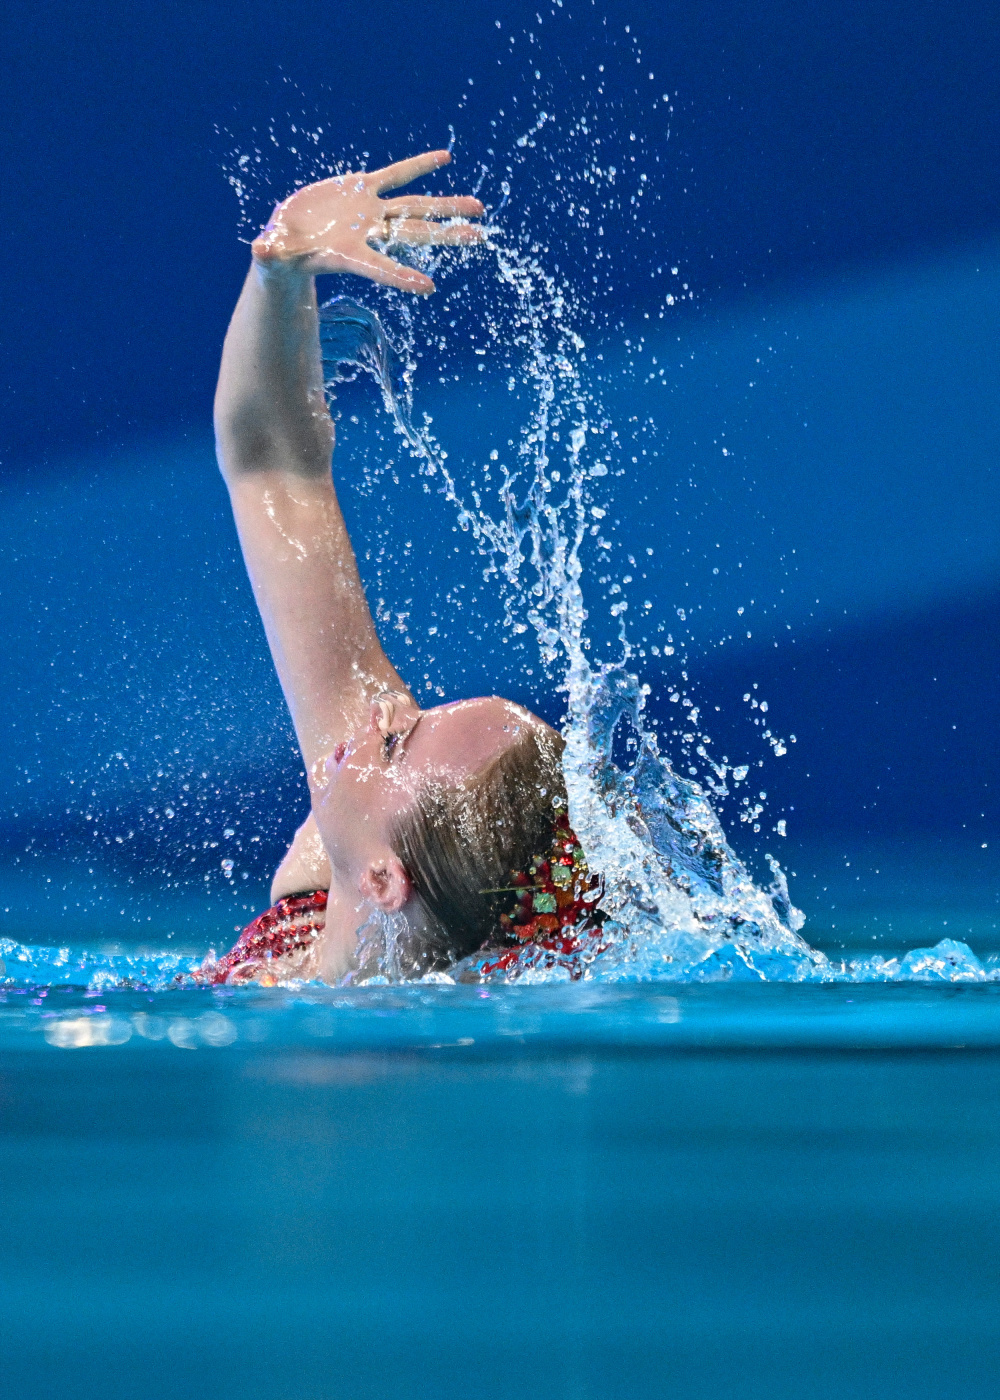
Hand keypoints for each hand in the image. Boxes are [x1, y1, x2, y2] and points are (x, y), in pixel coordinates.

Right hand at [251, 150, 483, 293]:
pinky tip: (445, 158)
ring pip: (415, 208)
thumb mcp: (272, 253)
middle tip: (479, 238)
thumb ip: (270, 252)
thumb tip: (261, 249)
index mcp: (348, 254)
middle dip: (445, 235)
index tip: (429, 288)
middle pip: (413, 235)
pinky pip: (396, 175)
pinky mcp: (362, 189)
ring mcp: (369, 212)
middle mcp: (368, 234)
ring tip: (480, 209)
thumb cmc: (279, 253)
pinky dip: (418, 166)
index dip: (400, 277)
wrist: (288, 238)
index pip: (378, 267)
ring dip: (446, 208)